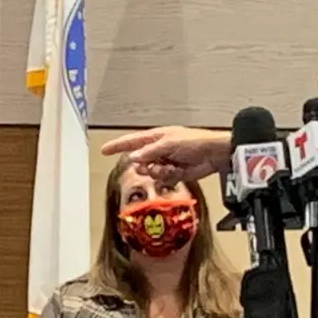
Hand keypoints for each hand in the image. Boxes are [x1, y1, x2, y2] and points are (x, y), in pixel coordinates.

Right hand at [99, 127, 232, 184]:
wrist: (214, 154)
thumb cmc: (194, 142)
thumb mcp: (169, 144)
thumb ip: (149, 152)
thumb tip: (132, 158)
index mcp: (156, 138)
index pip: (131, 141)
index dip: (117, 146)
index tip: (104, 150)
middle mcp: (158, 149)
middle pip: (140, 161)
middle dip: (144, 166)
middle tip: (153, 166)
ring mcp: (165, 162)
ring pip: (150, 172)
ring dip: (156, 172)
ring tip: (168, 168)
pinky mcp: (173, 173)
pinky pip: (161, 179)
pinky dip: (167, 177)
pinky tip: (176, 172)